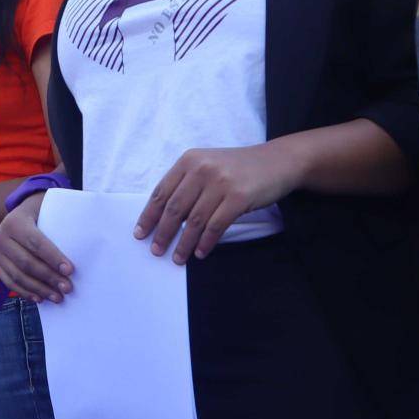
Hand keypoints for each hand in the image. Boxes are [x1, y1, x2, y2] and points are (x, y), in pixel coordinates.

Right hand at [0, 193, 74, 302]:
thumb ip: (62, 223)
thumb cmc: (42, 212)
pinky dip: (25, 292)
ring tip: (57, 297)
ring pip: (17, 276)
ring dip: (39, 289)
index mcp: (15, 221)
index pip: (36, 243)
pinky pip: (9, 282)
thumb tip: (87, 243)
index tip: (70, 271)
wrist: (21, 212)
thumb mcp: (50, 210)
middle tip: (67, 288)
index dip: (53, 258)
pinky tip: (40, 298)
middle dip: (48, 278)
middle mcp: (1, 236)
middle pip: (26, 262)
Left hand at [135, 144, 301, 263]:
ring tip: (178, 258)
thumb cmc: (238, 168)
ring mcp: (221, 183)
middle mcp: (203, 169)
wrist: (277, 162)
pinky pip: (216, 226)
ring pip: (194, 220)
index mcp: (189, 160)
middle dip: (163, 233)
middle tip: (156, 251)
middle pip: (175, 208)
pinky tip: (200, 252)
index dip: (149, 215)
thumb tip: (164, 218)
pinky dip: (206, 242)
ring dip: (184, 243)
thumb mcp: (208, 165)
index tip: (140, 234)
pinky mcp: (239, 198)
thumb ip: (187, 184)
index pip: (161, 191)